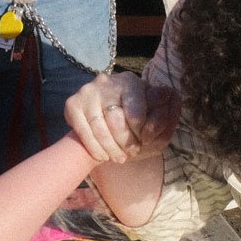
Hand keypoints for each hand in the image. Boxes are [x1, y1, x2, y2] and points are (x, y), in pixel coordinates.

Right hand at [66, 72, 180, 162]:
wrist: (105, 121)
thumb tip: (168, 95)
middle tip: (131, 153)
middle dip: (125, 142)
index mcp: (129, 81)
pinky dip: (95, 148)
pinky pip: (83, 132)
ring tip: (119, 158)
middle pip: (116, 120)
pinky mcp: (72, 104)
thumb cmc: (135, 118)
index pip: (136, 110)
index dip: (141, 131)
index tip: (145, 142)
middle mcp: (106, 82)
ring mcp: (87, 92)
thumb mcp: (154, 115)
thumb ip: (162, 109)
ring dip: (111, 149)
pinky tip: (103, 156)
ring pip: (99, 128)